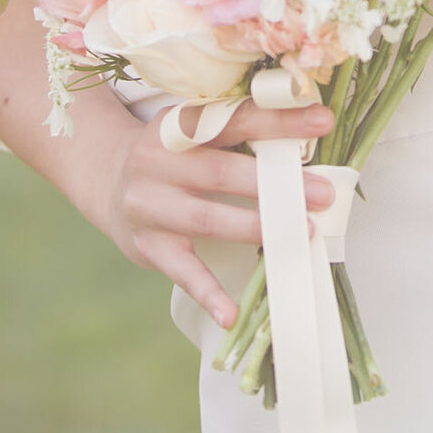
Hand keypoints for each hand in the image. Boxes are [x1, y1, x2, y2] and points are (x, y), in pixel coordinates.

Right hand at [102, 99, 336, 328]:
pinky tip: (231, 313)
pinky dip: (207, 293)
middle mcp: (157, 160)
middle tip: (323, 193)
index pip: (232, 118)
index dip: (278, 120)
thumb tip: (311, 137)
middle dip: (275, 183)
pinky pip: (181, 272)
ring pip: (207, 218)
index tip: (322, 121)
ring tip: (301, 233)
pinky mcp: (147, 246)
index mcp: (176, 123)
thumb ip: (240, 132)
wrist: (108, 181)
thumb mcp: (196, 131)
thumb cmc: (174, 154)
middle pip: (220, 171)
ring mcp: (149, 205)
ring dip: (256, 227)